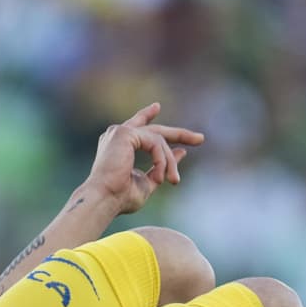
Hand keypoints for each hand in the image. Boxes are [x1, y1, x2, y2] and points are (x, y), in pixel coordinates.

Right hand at [84, 102, 204, 214]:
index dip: (148, 115)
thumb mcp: (147, 182)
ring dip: (170, 162)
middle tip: (200, 139)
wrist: (104, 199)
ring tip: (173, 180)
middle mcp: (117, 134)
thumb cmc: (120, 197)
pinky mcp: (124, 132)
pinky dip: (162, 160)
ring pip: (159, 140)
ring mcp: (120, 131)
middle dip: (179, 134)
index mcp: (118, 145)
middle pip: (155, 129)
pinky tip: (161, 175)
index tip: (157, 107)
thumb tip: (181, 153)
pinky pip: (155, 143)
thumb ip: (161, 168)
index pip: (137, 125)